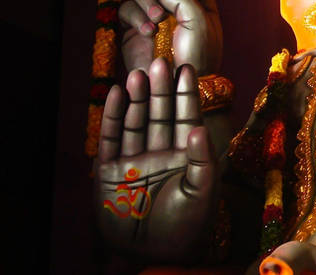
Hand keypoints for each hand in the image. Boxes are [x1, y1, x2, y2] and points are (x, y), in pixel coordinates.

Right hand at [95, 59, 218, 260]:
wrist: (156, 253)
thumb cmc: (187, 226)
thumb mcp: (203, 192)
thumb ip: (203, 159)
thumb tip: (196, 129)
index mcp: (186, 154)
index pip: (186, 116)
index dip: (185, 93)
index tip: (186, 67)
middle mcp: (161, 151)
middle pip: (160, 113)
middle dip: (160, 88)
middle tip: (160, 62)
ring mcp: (135, 159)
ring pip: (136, 120)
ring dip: (137, 97)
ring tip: (138, 73)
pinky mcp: (111, 170)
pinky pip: (112, 138)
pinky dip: (113, 115)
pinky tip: (116, 93)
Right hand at [120, 0, 221, 74]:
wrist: (179, 83)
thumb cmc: (200, 53)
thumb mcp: (200, 20)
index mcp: (201, 1)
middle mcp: (176, 4)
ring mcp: (154, 15)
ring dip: (147, 0)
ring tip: (157, 19)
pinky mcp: (134, 28)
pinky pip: (129, 9)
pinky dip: (137, 16)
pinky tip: (147, 30)